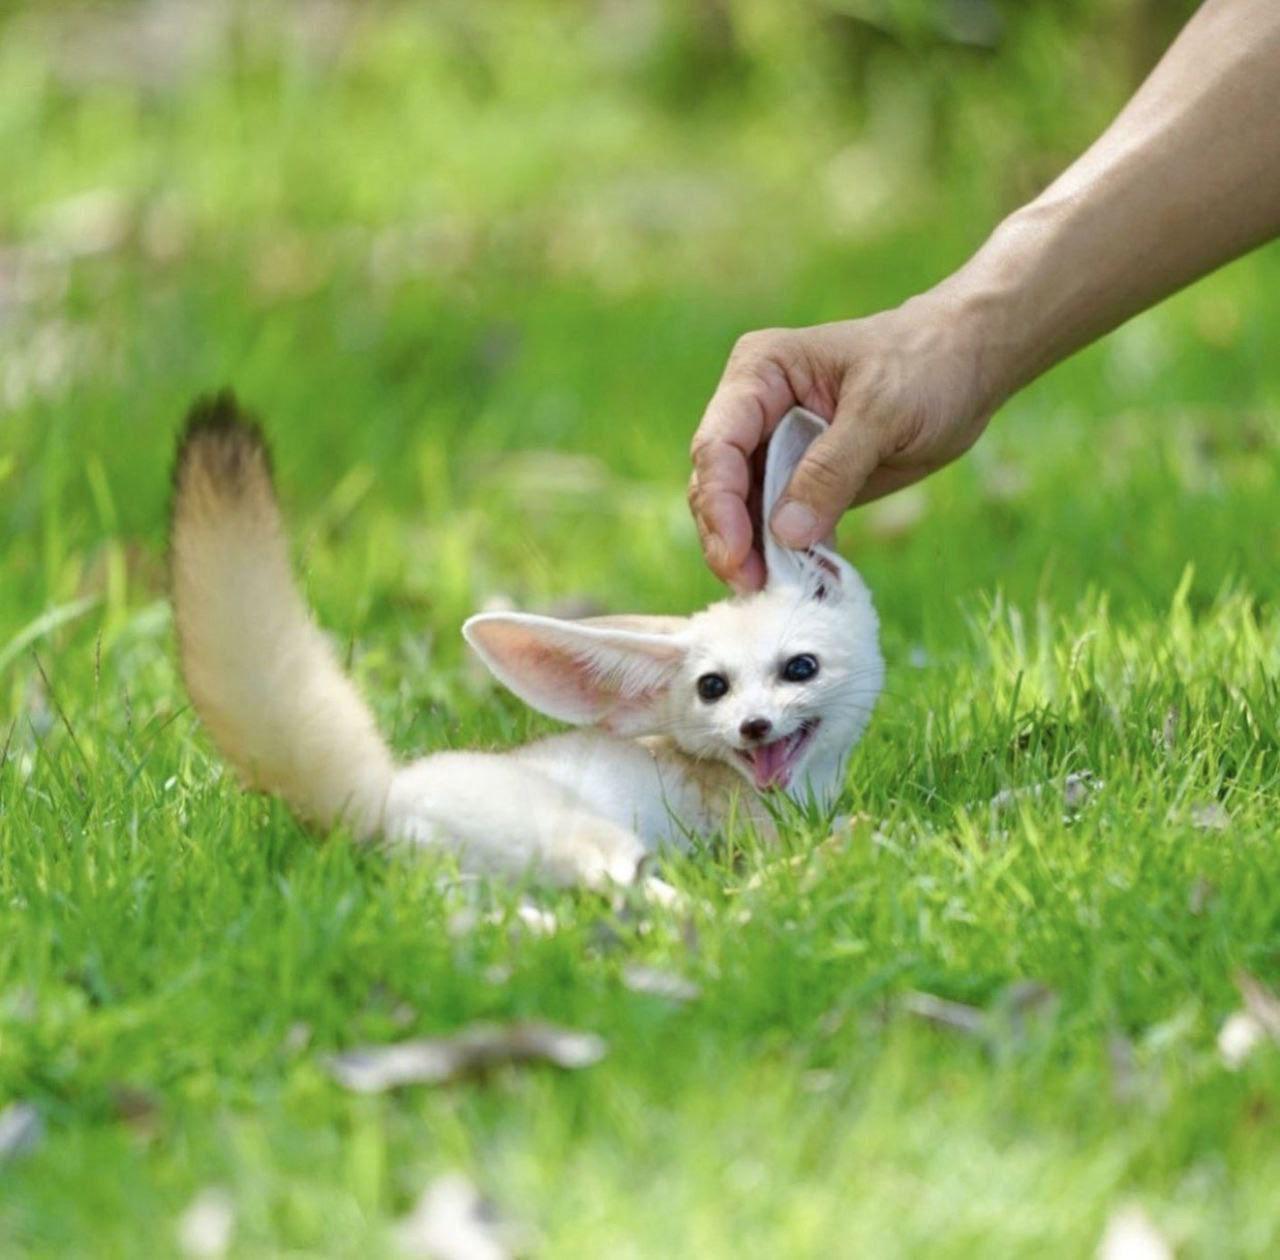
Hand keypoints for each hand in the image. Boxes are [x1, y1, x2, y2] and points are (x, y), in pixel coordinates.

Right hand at [688, 292, 997, 590]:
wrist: (968, 366)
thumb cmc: (926, 365)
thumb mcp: (882, 412)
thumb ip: (831, 470)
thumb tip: (785, 534)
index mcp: (760, 374)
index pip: (718, 444)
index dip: (720, 502)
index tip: (738, 554)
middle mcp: (754, 410)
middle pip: (717, 484)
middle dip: (728, 537)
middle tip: (750, 585)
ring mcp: (774, 448)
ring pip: (740, 511)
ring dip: (752, 554)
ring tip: (772, 591)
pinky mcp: (800, 482)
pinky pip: (778, 525)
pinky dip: (786, 556)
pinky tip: (803, 582)